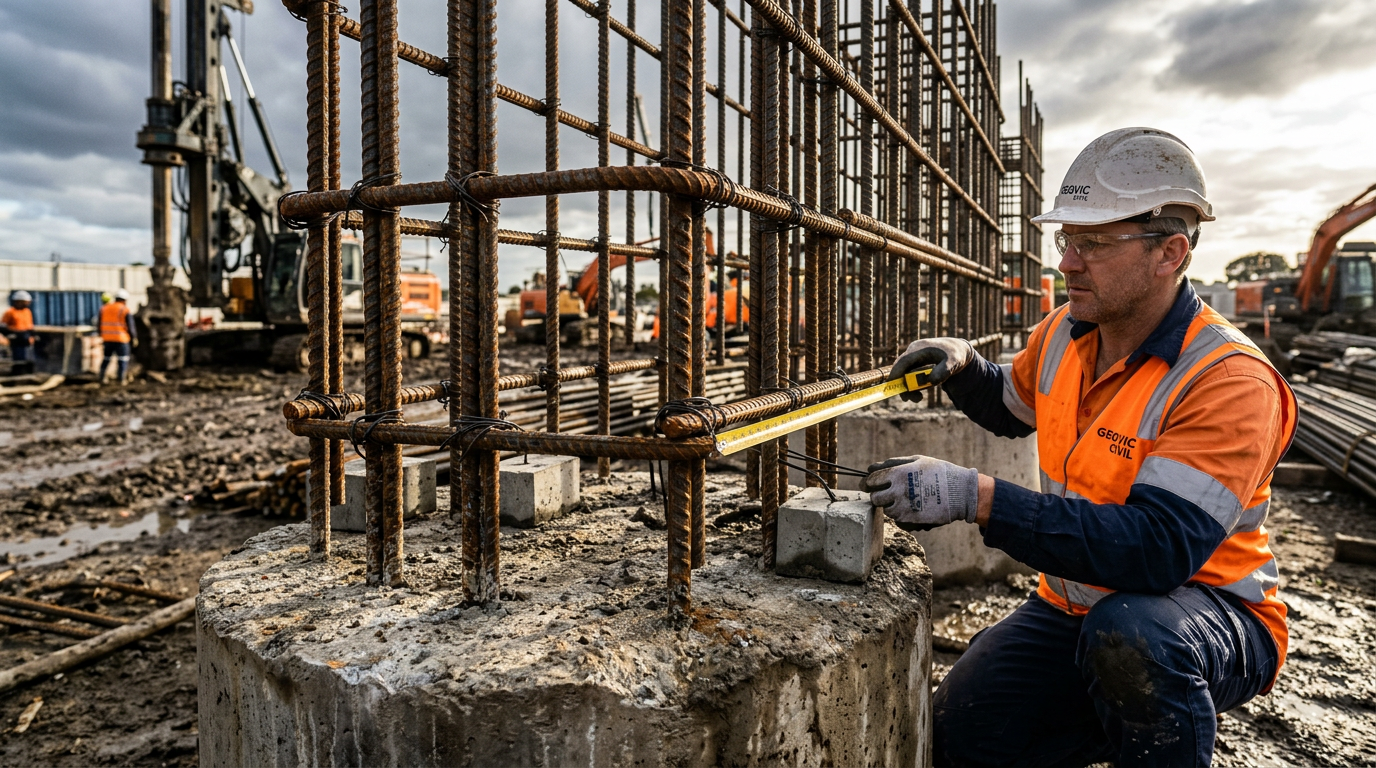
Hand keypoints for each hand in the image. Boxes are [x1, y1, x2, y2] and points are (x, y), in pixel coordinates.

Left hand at [862, 454, 978, 527]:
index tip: (869, 484)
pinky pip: (898, 521)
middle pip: (875, 498)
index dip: (868, 483)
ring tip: (905, 500)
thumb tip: (870, 469)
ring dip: (891, 506)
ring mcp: (904, 507)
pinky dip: (902, 516)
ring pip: (886, 511)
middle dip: (878, 496)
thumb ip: (893, 463)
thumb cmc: (939, 472)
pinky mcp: (911, 520)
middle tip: (885, 494)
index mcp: (897, 473)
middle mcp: (897, 491)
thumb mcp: (917, 460)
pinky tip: (912, 508)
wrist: (960, 492)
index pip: (871, 481)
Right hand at [887, 337, 974, 402]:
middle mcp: (914, 351)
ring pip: (904, 373)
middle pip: (900, 368)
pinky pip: (910, 374)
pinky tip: (920, 393)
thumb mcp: (953, 362)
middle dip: (902, 384)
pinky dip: (913, 384)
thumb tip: (930, 381)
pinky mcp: (916, 362)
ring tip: (919, 398)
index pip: (903, 361)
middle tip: (908, 399)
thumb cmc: (956, 354)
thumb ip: (943, 371)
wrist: (960, 350)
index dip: (896, 373)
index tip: (891, 387)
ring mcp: (914, 357)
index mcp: (920, 348)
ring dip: (908, 386)